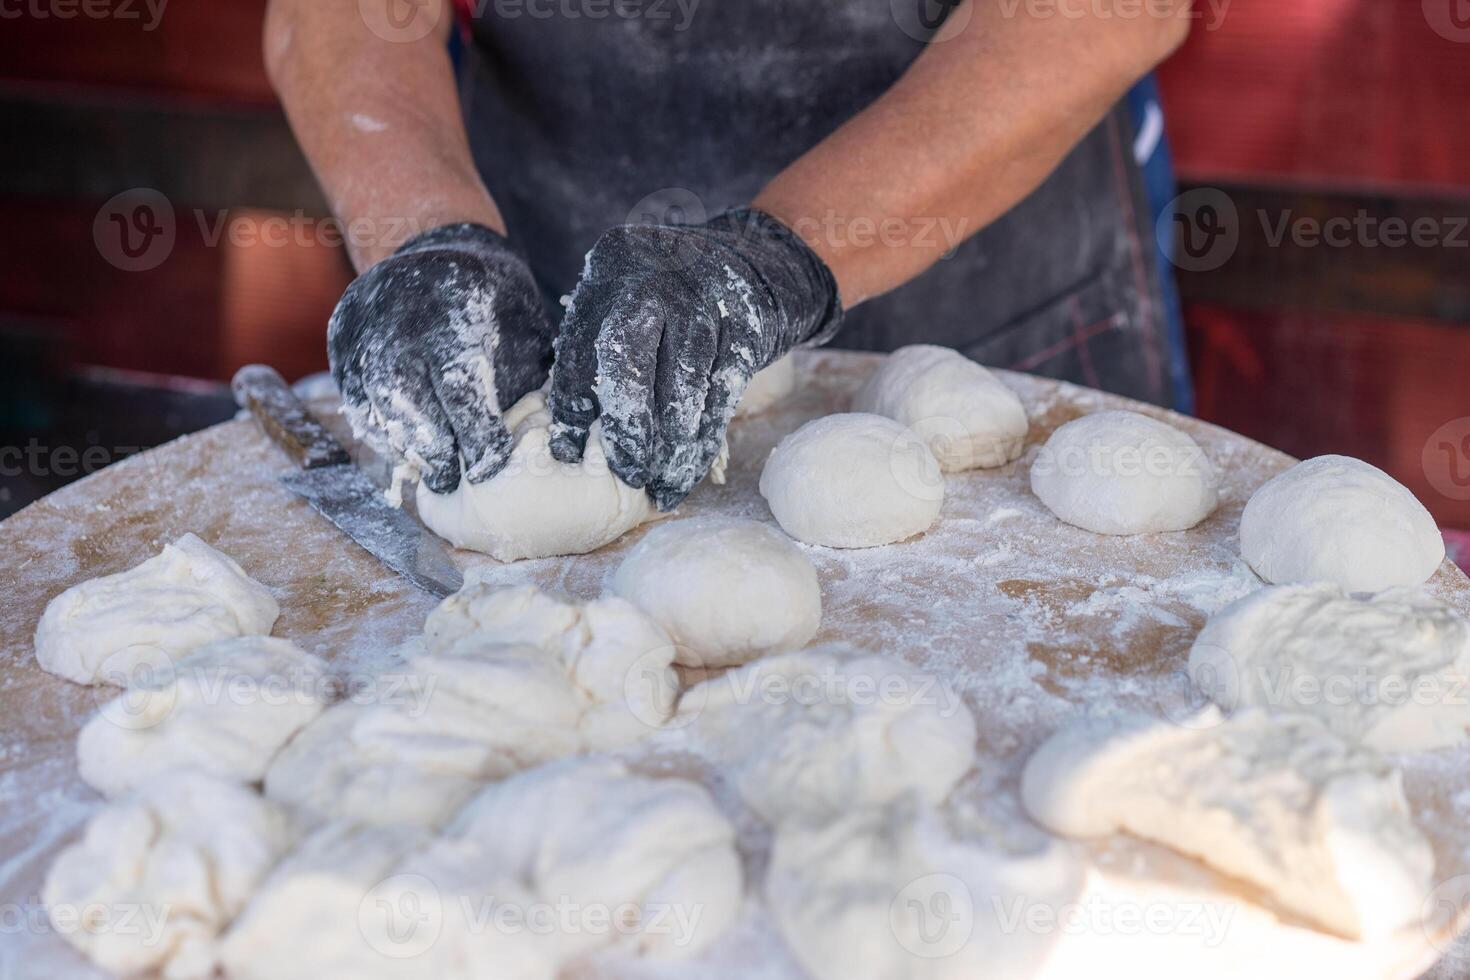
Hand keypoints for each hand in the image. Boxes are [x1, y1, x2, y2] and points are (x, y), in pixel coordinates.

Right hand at [328, 223, 553, 492]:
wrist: (434, 241)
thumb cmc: (493, 295)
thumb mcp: (523, 321)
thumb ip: (527, 375)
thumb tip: (545, 436)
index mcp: (454, 312)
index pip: (462, 391)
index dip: (477, 436)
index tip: (489, 467)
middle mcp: (399, 321)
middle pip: (411, 404)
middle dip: (435, 452)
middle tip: (452, 481)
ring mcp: (363, 330)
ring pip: (377, 407)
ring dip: (404, 445)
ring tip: (429, 470)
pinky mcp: (341, 341)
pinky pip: (354, 398)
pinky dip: (379, 428)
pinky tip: (404, 444)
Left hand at [547, 208, 841, 509]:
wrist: (762, 263)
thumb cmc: (677, 301)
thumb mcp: (632, 301)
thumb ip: (600, 348)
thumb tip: (570, 432)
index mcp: (612, 266)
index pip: (580, 345)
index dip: (570, 404)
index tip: (568, 452)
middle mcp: (655, 277)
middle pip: (629, 359)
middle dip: (627, 425)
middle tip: (628, 473)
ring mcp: (705, 297)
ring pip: (683, 383)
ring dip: (672, 445)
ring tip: (662, 486)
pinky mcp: (747, 324)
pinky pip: (723, 392)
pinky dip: (706, 437)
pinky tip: (692, 467)